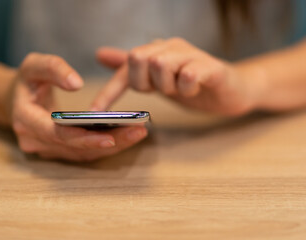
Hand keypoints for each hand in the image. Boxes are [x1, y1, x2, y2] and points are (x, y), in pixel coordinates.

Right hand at [11, 53, 147, 161]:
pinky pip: (85, 152)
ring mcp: (47, 149)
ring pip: (84, 154)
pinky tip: (127, 135)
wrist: (16, 100)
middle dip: (109, 142)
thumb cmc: (26, 81)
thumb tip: (77, 83)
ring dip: (112, 146)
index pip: (56, 134)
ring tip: (138, 132)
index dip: (83, 137)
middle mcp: (35, 141)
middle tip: (138, 132)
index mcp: (26, 120)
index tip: (111, 135)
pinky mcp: (59, 151)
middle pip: (76, 147)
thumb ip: (52, 68)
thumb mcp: (33, 65)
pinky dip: (106, 146)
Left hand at [91, 38, 263, 115]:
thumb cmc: (192, 84)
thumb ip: (129, 68)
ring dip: (167, 86)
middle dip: (144, 82)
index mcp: (156, 50)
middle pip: (139, 58)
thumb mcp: (155, 79)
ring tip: (180, 90)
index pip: (124, 66)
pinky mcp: (211, 67)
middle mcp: (171, 46)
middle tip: (160, 91)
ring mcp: (192, 54)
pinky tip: (194, 90)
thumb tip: (99, 54)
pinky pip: (188, 75)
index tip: (95, 113)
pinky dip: (187, 88)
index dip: (109, 91)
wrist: (232, 89)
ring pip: (160, 65)